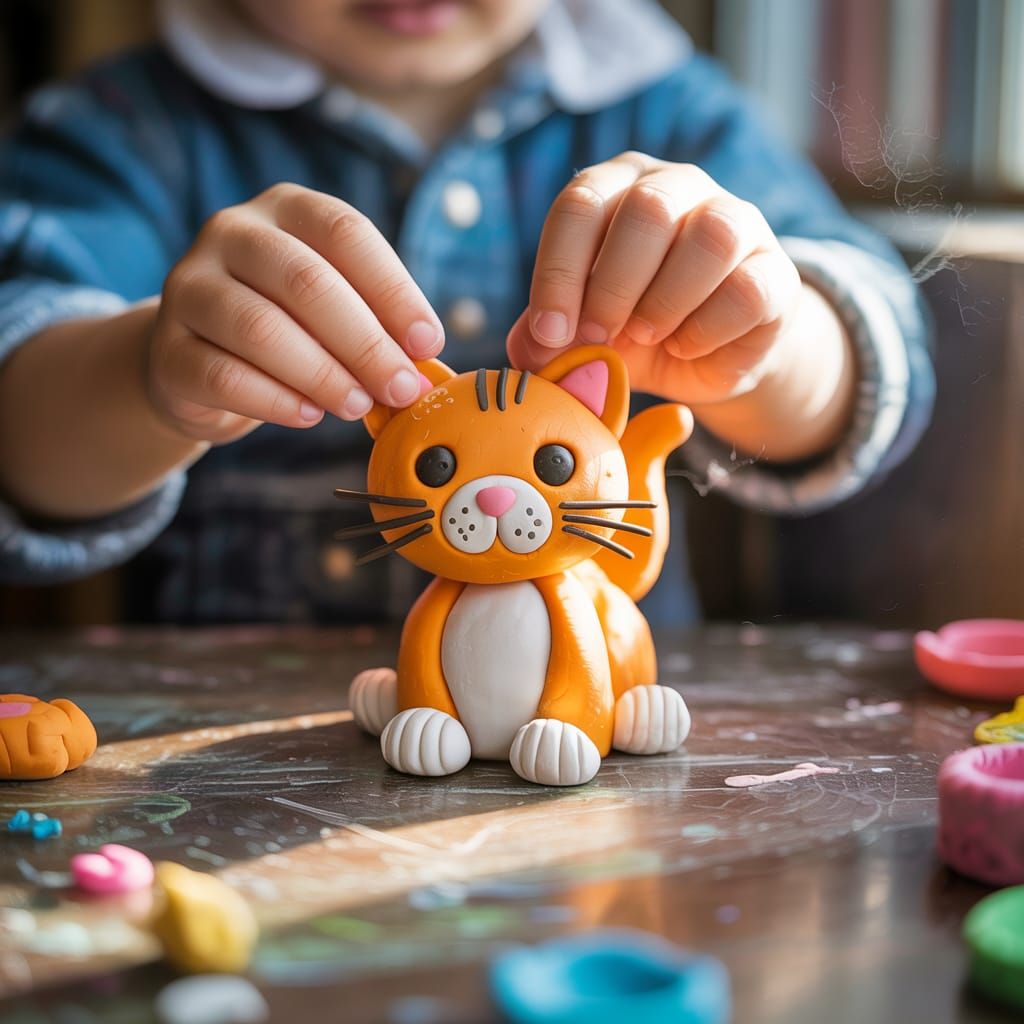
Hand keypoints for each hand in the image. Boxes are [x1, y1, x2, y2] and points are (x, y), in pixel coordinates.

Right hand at [146, 183, 442, 442]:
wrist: (201, 361)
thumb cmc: (290, 328)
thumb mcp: (335, 310)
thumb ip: (377, 328)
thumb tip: (423, 370)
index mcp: (286, 209)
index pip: (345, 232)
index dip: (393, 289)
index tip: (427, 343)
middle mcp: (231, 233)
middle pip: (306, 282)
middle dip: (366, 343)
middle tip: (402, 389)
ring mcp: (189, 286)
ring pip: (260, 329)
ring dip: (322, 374)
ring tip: (358, 406)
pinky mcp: (167, 348)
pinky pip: (223, 376)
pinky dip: (277, 401)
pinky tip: (310, 415)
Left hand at [506, 152, 802, 404]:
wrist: (708, 356)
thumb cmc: (633, 328)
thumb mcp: (582, 332)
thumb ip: (549, 335)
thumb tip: (526, 349)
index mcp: (618, 188)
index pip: (581, 204)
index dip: (559, 273)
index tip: (551, 334)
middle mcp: (678, 187)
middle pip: (646, 210)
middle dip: (613, 286)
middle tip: (600, 335)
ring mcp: (735, 221)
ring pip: (710, 237)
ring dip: (665, 301)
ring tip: (647, 335)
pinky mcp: (776, 270)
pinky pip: (747, 290)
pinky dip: (707, 329)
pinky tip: (687, 347)